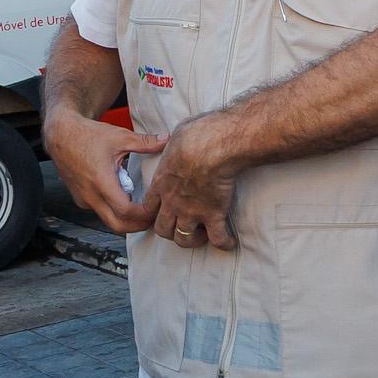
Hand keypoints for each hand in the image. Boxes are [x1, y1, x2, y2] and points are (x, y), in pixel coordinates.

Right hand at [42, 111, 165, 234]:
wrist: (61, 135)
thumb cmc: (88, 135)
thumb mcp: (120, 137)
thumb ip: (145, 142)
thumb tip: (167, 140)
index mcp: (101, 181)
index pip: (125, 211)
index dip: (144, 214)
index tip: (156, 208)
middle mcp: (90, 195)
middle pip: (117, 225)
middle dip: (137, 226)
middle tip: (153, 217)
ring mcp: (84, 199)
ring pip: (108, 220)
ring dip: (126, 219)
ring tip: (143, 209)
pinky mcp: (80, 199)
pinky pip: (100, 211)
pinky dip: (114, 210)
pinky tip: (125, 198)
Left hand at [140, 117, 240, 252]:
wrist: (214, 145)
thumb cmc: (196, 135)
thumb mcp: (177, 136)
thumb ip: (174, 145)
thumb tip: (179, 138)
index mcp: (162, 183)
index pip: (149, 208)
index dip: (154, 213)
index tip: (163, 211)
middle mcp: (172, 202)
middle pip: (162, 229)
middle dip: (170, 231)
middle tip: (182, 227)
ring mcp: (192, 211)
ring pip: (184, 239)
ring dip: (193, 240)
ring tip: (203, 235)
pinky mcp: (213, 214)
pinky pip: (217, 238)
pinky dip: (223, 243)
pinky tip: (229, 243)